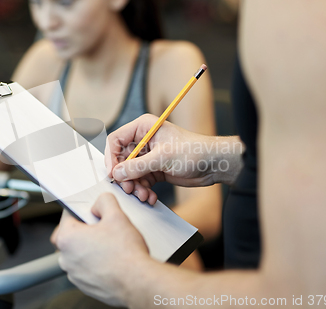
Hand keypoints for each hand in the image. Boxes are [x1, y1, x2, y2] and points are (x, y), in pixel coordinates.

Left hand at [51, 193, 149, 306]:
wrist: (138, 282)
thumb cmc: (126, 253)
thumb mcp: (117, 216)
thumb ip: (105, 201)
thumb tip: (100, 202)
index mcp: (68, 238)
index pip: (67, 215)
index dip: (81, 209)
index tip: (91, 211)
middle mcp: (66, 258)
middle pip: (71, 235)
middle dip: (84, 229)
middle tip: (102, 228)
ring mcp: (74, 274)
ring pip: (78, 253)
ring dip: (90, 247)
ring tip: (110, 245)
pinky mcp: (84, 286)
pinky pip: (86, 268)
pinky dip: (95, 263)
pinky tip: (111, 259)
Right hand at [105, 114, 221, 196]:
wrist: (214, 164)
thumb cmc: (194, 151)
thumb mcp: (163, 157)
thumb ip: (137, 166)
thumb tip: (117, 174)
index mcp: (143, 128)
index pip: (116, 140)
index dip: (111, 157)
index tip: (113, 174)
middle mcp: (143, 141)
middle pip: (121, 160)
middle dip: (125, 177)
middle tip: (130, 189)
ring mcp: (148, 156)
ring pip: (130, 174)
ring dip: (135, 187)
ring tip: (144, 195)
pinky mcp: (154, 169)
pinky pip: (141, 181)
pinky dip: (143, 190)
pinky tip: (150, 197)